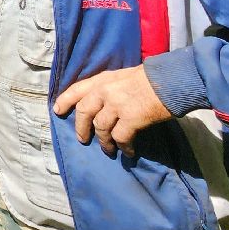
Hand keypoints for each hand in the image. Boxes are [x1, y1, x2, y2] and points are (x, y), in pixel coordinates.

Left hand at [52, 65, 172, 156]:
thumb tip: (102, 103)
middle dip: (81, 128)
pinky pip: (120, 138)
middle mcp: (105, 91)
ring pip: (100, 128)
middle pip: (84, 112)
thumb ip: (109, 87)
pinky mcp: (130, 119)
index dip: (64, 101)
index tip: (56, 110)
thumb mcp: (122, 76)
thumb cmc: (151, 78)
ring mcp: (116, 105)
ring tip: (108, 150)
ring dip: (104, 142)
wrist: (171, 80)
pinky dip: (123, 147)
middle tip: (82, 139)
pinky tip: (128, 153)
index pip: (76, 89)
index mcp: (102, 79)